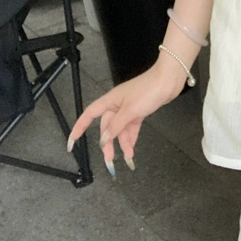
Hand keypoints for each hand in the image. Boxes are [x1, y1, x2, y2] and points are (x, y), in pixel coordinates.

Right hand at [67, 63, 184, 174]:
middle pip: (106, 126)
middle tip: (110, 160)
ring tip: (126, 158)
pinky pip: (131, 127)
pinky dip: (131, 138)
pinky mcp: (139, 110)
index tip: (72, 143)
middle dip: (107, 143)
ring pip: (120, 129)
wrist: (169, 80)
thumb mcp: (130, 110)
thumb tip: (103, 139)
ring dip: (122, 143)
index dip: (79, 127)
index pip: (89, 115)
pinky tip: (131, 149)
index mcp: (110, 101)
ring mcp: (129, 108)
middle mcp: (117, 105)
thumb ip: (116, 125)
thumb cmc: (148, 90)